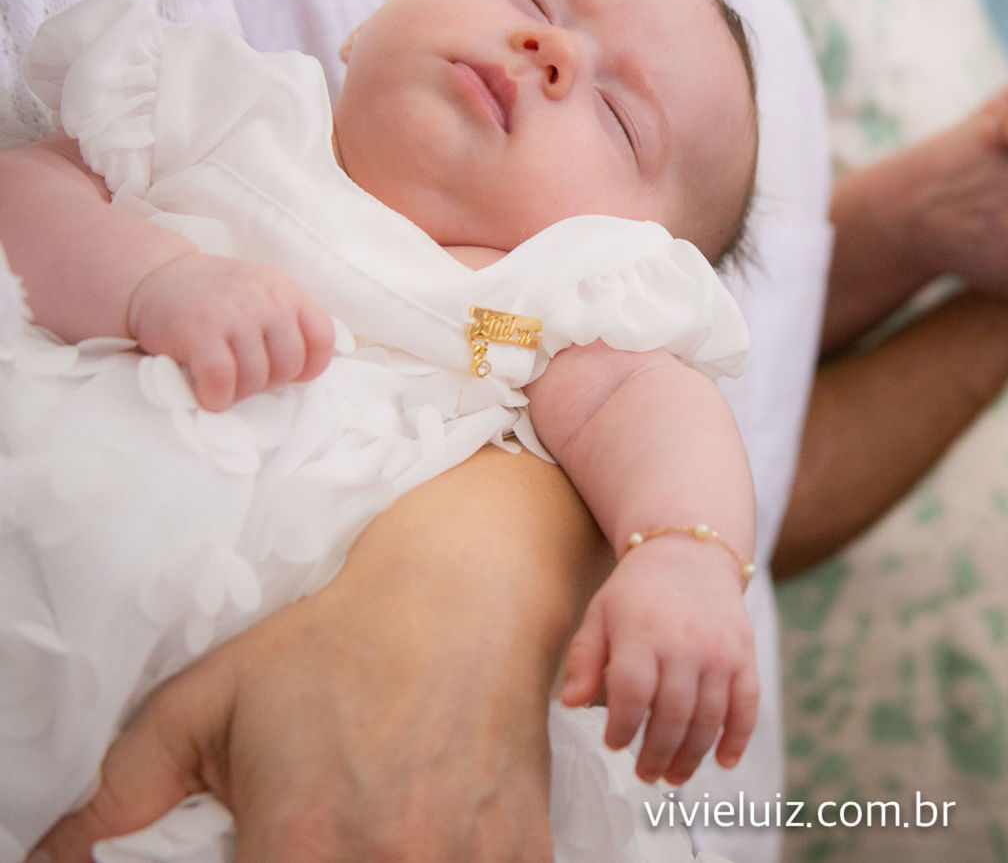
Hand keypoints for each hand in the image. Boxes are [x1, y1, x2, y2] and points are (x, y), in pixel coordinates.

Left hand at [32, 448, 605, 862]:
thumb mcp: (214, 697)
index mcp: (300, 846)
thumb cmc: (342, 641)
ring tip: (385, 824)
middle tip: (329, 832)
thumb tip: (64, 846)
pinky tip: (439, 829)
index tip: (270, 851)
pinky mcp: (523, 855)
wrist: (470, 591)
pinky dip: (455, 861)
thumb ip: (128, 781)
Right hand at [126, 251, 334, 411]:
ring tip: (225, 384)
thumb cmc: (213, 296)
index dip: (311, 366)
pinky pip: (222, 379)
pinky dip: (217, 397)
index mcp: (285, 290)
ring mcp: (234, 313)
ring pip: (257, 377)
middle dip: (269, 382)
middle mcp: (266, 298)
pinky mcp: (200, 331)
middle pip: (290, 365)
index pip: (322, 338)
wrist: (155, 276)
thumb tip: (306, 371)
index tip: (290, 374)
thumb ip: (286, 320)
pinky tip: (208, 396)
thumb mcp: (260, 292)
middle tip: (245, 377)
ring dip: (240, 392)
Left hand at [561, 537, 757, 786]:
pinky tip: (724, 762)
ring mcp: (720, 651)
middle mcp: (685, 644)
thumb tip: (569, 704)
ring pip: (709, 717)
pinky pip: (747, 704)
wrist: (691, 554)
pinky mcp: (744, 655)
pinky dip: (738, 738)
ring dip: (692, 755)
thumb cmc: (636, 592)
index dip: (622, 728)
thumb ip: (584, 659)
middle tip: (646, 775)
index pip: (632, 693)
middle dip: (657, 754)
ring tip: (674, 777)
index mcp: (642, 633)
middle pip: (673, 714)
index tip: (614, 744)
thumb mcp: (599, 614)